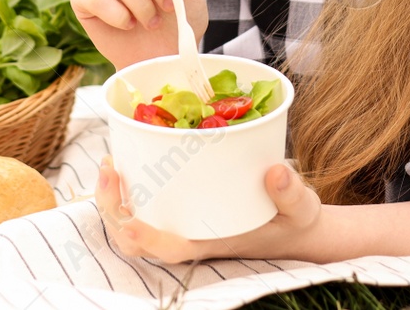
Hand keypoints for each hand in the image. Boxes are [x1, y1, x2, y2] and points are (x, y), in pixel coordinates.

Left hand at [95, 154, 322, 263]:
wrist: (293, 226)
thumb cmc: (293, 221)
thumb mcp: (301, 209)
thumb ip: (292, 194)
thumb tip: (276, 172)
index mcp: (211, 243)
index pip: (171, 249)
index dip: (147, 239)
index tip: (129, 222)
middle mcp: (188, 235)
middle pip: (136, 239)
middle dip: (113, 208)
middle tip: (109, 167)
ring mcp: (181, 222)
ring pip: (132, 222)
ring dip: (113, 197)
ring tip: (109, 161)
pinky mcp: (180, 206)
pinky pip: (144, 203)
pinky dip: (128, 186)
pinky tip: (126, 159)